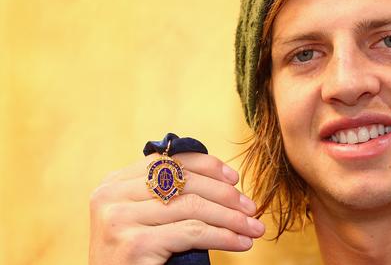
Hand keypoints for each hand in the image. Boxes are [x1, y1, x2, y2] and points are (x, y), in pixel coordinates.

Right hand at [89, 153, 264, 264]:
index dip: (207, 166)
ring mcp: (120, 219)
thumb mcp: (144, 216)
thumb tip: (224, 181)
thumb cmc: (135, 257)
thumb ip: (166, 194)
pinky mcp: (135, 244)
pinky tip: (240, 242)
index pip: (169, 161)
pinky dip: (223, 236)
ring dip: (230, 218)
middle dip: (225, 194)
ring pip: (192, 206)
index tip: (235, 179)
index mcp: (114, 183)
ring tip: (252, 228)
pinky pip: (192, 232)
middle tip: (250, 208)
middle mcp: (111, 196)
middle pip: (184, 182)